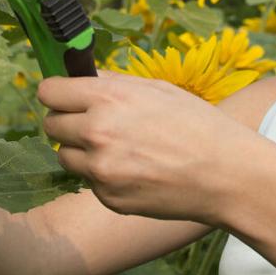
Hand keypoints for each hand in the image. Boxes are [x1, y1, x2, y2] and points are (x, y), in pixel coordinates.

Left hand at [39, 70, 256, 223]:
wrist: (226, 174)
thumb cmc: (197, 125)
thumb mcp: (156, 89)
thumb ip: (113, 83)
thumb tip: (83, 76)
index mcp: (109, 97)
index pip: (49, 91)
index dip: (57, 93)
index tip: (65, 97)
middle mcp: (98, 132)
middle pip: (50, 124)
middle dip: (67, 121)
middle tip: (93, 123)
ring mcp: (101, 169)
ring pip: (64, 155)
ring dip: (81, 151)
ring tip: (117, 149)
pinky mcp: (108, 198)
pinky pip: (88, 182)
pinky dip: (102, 176)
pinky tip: (134, 170)